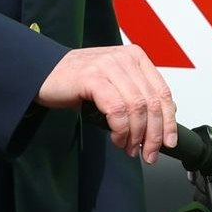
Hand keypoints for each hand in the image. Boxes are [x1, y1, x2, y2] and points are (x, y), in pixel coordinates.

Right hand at [39, 44, 175, 161]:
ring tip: (128, 148)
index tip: (168, 142)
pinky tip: (116, 138)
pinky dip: (120, 129)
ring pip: (136, 108)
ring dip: (135, 135)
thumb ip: (135, 96)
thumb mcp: (114, 84)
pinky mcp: (92, 77)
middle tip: (148, 153)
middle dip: (154, 135)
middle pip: (151, 103)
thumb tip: (158, 126)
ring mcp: (108, 66)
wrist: (42, 72)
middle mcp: (124, 58)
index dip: (169, 121)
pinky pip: (116, 110)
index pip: (162, 92)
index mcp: (135, 57)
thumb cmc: (78, 81)